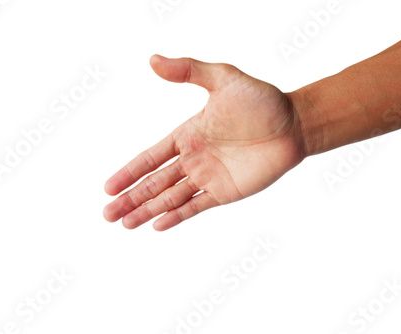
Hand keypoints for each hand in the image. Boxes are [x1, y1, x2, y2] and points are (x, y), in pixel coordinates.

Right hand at [103, 55, 304, 230]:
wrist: (294, 124)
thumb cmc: (261, 100)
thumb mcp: (223, 78)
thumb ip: (188, 71)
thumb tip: (153, 60)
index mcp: (187, 135)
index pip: (150, 157)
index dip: (129, 173)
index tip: (108, 187)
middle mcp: (193, 159)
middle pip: (154, 183)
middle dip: (131, 198)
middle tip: (106, 214)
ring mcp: (208, 177)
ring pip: (170, 198)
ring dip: (147, 211)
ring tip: (124, 223)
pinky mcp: (226, 191)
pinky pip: (197, 206)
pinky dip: (177, 216)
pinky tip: (158, 225)